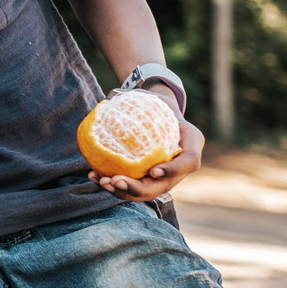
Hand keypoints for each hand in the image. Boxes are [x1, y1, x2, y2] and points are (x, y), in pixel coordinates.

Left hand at [88, 88, 204, 200]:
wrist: (157, 113)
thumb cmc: (154, 102)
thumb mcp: (152, 95)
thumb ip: (136, 96)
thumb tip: (109, 97)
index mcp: (192, 143)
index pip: (189, 162)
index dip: (173, 170)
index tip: (154, 171)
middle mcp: (182, 166)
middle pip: (164, 186)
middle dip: (139, 188)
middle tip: (115, 180)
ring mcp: (167, 176)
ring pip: (147, 192)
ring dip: (123, 191)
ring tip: (102, 181)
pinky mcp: (150, 180)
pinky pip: (133, 187)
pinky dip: (114, 185)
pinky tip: (94, 177)